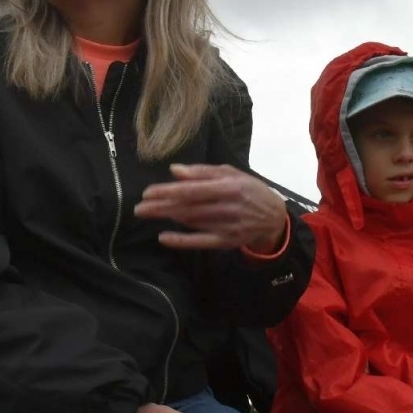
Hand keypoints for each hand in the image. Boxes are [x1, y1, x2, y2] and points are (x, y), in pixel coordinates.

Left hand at [135, 164, 287, 252]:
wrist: (274, 218)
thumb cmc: (249, 190)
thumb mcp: (231, 174)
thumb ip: (203, 172)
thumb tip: (175, 170)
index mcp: (229, 187)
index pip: (193, 190)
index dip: (169, 191)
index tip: (148, 192)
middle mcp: (228, 207)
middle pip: (188, 207)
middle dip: (161, 206)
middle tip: (139, 207)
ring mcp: (227, 226)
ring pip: (191, 222)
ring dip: (167, 218)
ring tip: (147, 214)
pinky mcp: (226, 242)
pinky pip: (200, 242)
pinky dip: (181, 240)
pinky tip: (164, 238)